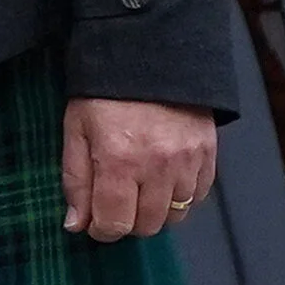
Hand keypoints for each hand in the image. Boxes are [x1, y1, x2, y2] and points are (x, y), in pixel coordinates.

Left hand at [61, 97, 216, 244]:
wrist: (150, 54)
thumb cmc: (105, 93)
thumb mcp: (76, 130)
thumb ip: (76, 180)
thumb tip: (76, 224)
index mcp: (118, 161)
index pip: (115, 223)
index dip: (102, 230)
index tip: (96, 221)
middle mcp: (157, 166)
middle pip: (147, 225)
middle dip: (128, 222)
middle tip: (118, 202)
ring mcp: (188, 161)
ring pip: (176, 215)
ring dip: (156, 211)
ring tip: (142, 189)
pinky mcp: (208, 153)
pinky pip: (198, 195)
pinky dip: (182, 196)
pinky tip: (165, 180)